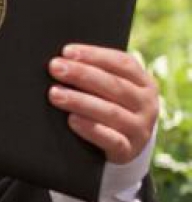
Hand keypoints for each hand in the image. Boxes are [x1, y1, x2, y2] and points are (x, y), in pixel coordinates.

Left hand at [48, 44, 158, 164]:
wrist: (123, 146)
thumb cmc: (108, 106)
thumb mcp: (110, 90)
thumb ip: (94, 74)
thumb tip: (62, 59)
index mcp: (144, 83)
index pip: (121, 63)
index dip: (94, 55)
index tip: (66, 51)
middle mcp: (147, 104)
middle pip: (114, 85)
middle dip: (81, 74)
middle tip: (55, 68)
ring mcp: (140, 129)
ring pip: (110, 112)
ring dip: (80, 101)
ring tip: (54, 93)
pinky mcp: (128, 150)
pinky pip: (111, 140)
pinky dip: (90, 129)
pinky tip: (72, 120)